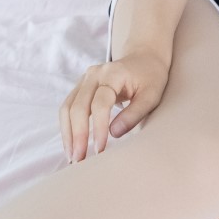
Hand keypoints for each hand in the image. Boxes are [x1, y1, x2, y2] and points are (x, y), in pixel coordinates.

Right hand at [59, 46, 171, 163]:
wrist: (143, 58)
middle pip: (78, 106)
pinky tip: (71, 145)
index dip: (98, 127)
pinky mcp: (80, 88)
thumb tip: (114, 134)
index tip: (100, 150)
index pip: (100, 103)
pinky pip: (67, 108)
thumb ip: (134, 114)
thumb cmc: (150, 78)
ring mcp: (84, 80)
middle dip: (77, 135)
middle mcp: (93, 75)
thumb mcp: (152, 95)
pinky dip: (67, 128)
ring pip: (67, 108)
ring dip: (67, 134)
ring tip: (73, 157)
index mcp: (112, 73)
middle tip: (80, 160)